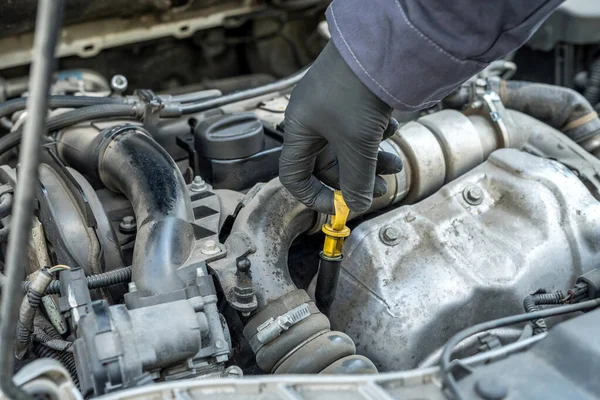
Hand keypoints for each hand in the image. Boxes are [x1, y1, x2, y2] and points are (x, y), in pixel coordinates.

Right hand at [279, 42, 402, 213]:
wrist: (381, 45)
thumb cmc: (356, 91)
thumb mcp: (357, 145)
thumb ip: (357, 181)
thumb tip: (358, 206)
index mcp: (299, 130)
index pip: (294, 176)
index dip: (315, 197)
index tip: (342, 207)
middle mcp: (312, 118)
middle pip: (329, 164)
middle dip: (357, 179)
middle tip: (382, 189)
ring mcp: (333, 106)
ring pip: (350, 146)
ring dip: (374, 159)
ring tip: (396, 163)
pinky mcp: (353, 96)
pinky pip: (362, 126)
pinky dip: (378, 134)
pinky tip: (393, 127)